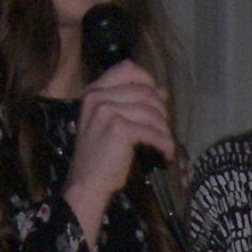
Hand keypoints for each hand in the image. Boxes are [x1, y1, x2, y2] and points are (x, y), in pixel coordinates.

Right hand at [63, 59, 174, 217]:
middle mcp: (98, 97)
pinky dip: (165, 144)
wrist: (86, 183)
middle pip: (145, 91)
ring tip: (165, 143)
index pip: (127, 68)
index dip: (147, 79)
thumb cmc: (99, 155)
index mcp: (93, 92)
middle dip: (162, 110)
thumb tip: (163, 90)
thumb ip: (133, 103)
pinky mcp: (119, 129)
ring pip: (152, 112)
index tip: (156, 97)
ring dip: (165, 129)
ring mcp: (107, 111)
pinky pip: (153, 132)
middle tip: (164, 128)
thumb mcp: (111, 122)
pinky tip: (166, 153)